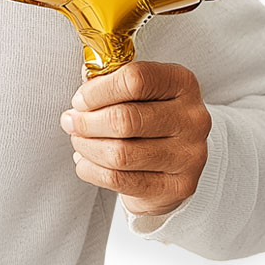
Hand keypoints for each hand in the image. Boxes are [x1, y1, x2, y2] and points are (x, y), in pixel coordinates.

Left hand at [60, 61, 210, 217]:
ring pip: (120, 153)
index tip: (80, 100)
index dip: (97, 90)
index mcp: (182, 84)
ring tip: (79, 141)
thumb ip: (110, 84)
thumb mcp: (136, 92)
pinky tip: (85, 161)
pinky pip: (119, 179)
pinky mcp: (179, 185)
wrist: (173, 161)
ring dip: (86, 147)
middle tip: (71, 122)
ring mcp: (190, 155)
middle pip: (125, 119)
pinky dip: (91, 169)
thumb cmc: (147, 119)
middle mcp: (193, 118)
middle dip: (86, 122)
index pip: (135, 79)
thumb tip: (82, 95)